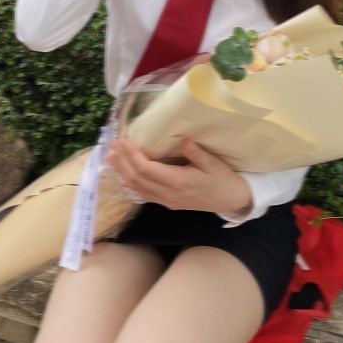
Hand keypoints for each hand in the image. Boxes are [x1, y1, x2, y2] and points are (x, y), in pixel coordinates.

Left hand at [105, 137, 251, 213]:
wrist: (231, 201)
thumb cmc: (223, 179)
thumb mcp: (214, 163)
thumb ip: (197, 153)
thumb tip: (184, 139)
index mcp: (179, 183)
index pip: (147, 170)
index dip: (131, 156)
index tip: (122, 141)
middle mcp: (169, 195)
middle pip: (137, 179)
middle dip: (122, 162)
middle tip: (111, 145)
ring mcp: (166, 201)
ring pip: (137, 189)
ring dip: (122, 172)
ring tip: (111, 157)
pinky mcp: (167, 203)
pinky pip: (144, 194)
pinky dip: (130, 183)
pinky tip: (123, 174)